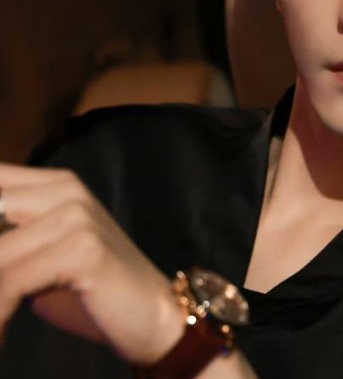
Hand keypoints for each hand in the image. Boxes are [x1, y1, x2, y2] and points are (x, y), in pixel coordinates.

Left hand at [0, 163, 185, 363]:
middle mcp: (65, 188)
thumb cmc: (89, 291)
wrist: (153, 313)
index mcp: (54, 183)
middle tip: (2, 288)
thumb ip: (6, 242)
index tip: (1, 257)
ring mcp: (77, 215)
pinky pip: (10, 282)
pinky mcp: (85, 247)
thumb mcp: (35, 260)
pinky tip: (2, 333)